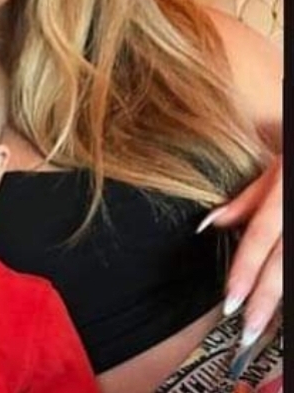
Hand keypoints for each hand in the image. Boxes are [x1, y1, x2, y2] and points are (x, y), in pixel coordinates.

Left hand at [199, 156, 282, 345]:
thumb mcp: (278, 166)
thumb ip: (248, 198)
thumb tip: (211, 223)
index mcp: (287, 194)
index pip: (262, 237)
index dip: (245, 271)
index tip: (230, 302)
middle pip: (285, 264)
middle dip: (266, 301)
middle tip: (247, 329)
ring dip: (284, 302)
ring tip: (266, 327)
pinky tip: (284, 309)